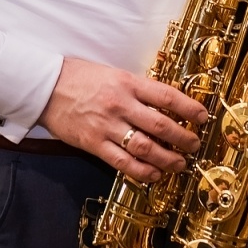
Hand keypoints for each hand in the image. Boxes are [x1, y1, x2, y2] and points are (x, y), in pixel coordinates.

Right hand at [38, 57, 208, 182]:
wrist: (44, 87)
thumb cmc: (78, 77)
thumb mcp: (112, 73)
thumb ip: (136, 88)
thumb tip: (164, 103)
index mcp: (127, 82)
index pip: (167, 96)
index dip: (189, 108)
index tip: (203, 116)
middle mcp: (120, 104)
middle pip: (161, 125)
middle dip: (183, 137)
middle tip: (194, 144)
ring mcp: (106, 126)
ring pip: (145, 147)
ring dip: (167, 158)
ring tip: (179, 163)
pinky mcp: (93, 143)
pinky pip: (122, 162)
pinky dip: (141, 170)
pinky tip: (154, 174)